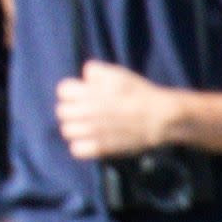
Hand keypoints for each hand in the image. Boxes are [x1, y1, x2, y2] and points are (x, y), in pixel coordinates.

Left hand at [54, 61, 187, 162]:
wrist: (160, 118)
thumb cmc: (139, 93)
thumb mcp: (116, 73)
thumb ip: (95, 72)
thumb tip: (84, 78)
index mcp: (87, 92)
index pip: (62, 91)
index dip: (71, 92)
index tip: (81, 95)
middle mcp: (86, 111)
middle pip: (61, 112)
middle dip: (71, 110)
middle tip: (84, 112)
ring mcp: (92, 131)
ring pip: (66, 131)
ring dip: (75, 128)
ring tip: (86, 127)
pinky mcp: (101, 148)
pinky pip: (76, 150)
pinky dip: (81, 146)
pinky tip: (91, 141)